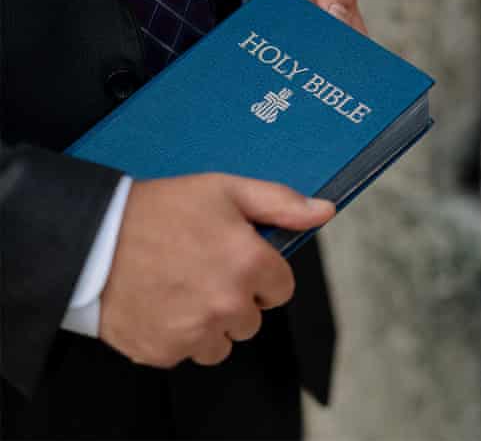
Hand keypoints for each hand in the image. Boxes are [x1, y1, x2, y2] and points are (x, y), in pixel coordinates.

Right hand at [98, 173, 334, 367]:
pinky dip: (177, 336)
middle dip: (236, 298)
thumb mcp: (226, 190)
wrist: (92, 239)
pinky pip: (187, 352)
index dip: (262, 273)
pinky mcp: (163, 350)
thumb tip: (324, 211)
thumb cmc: (158, 210)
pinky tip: (162, 305)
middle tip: (203, 269)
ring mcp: (195, 332)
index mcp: (249, 264)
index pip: (282, 289)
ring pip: (222, 342)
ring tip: (182, 288)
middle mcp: (227, 304)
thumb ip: (281, 204)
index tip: (238, 260)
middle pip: (253, 318)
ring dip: (210, 322)